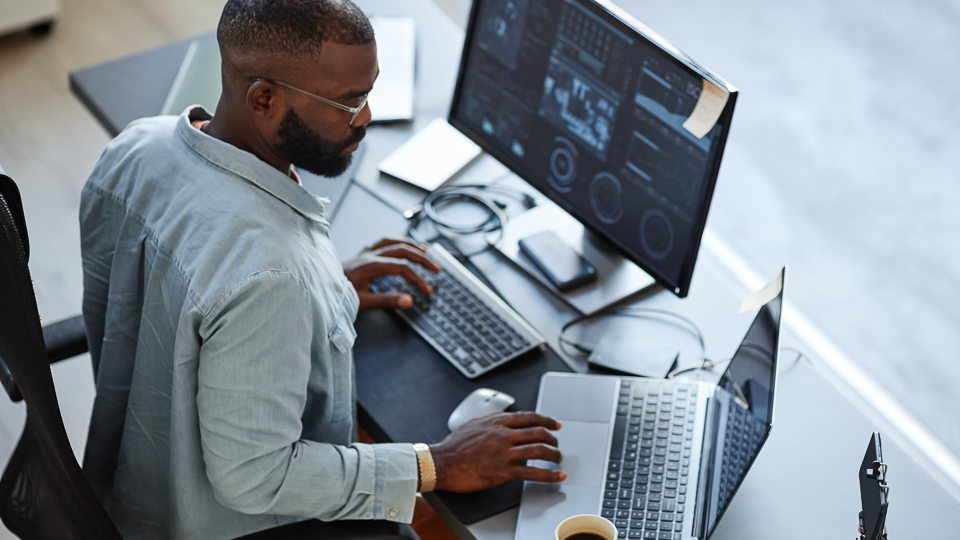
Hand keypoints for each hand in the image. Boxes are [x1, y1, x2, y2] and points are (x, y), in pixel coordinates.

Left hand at [343, 237, 440, 311]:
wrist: (317, 289)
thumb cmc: (337, 296)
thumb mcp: (363, 302)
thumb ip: (387, 301)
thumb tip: (409, 301)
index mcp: (369, 265)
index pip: (402, 268)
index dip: (417, 278)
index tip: (427, 290)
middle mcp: (367, 255)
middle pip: (401, 250)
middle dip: (421, 258)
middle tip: (435, 268)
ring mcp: (363, 253)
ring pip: (391, 242)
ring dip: (410, 245)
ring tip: (424, 250)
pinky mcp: (360, 255)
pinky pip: (381, 243)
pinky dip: (394, 243)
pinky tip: (399, 246)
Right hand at [428, 412, 565, 492]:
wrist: (441, 462)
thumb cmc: (453, 446)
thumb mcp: (474, 424)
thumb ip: (491, 422)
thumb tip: (501, 421)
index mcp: (498, 421)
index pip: (530, 417)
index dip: (547, 420)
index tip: (555, 424)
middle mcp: (504, 434)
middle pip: (538, 432)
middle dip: (553, 439)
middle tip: (557, 445)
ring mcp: (504, 452)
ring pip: (539, 450)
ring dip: (554, 455)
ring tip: (558, 459)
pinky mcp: (503, 471)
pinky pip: (531, 473)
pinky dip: (548, 474)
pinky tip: (556, 476)